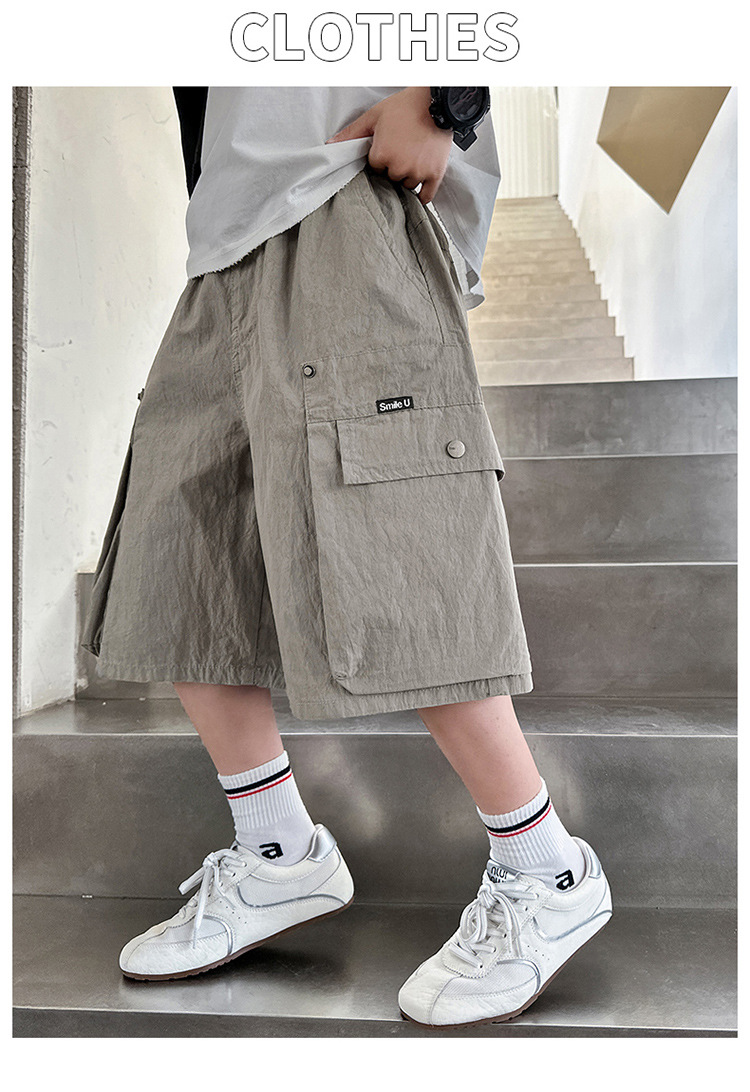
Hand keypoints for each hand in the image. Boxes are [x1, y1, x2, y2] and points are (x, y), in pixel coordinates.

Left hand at [325, 88, 452, 204]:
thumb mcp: (374, 116)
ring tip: (414, 159)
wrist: (436, 102)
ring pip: (407, 185)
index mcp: (382, 155)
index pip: (375, 168)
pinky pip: (426, 196)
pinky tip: (420, 194)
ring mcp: (418, 172)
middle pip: (391, 177)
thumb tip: (330, 145)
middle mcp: (399, 167)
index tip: (388, 148)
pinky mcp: (435, 174)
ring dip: (408, 177)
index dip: (381, 158)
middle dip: (394, 167)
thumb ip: (352, 133)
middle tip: (402, 151)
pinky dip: (423, 196)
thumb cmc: (405, 107)